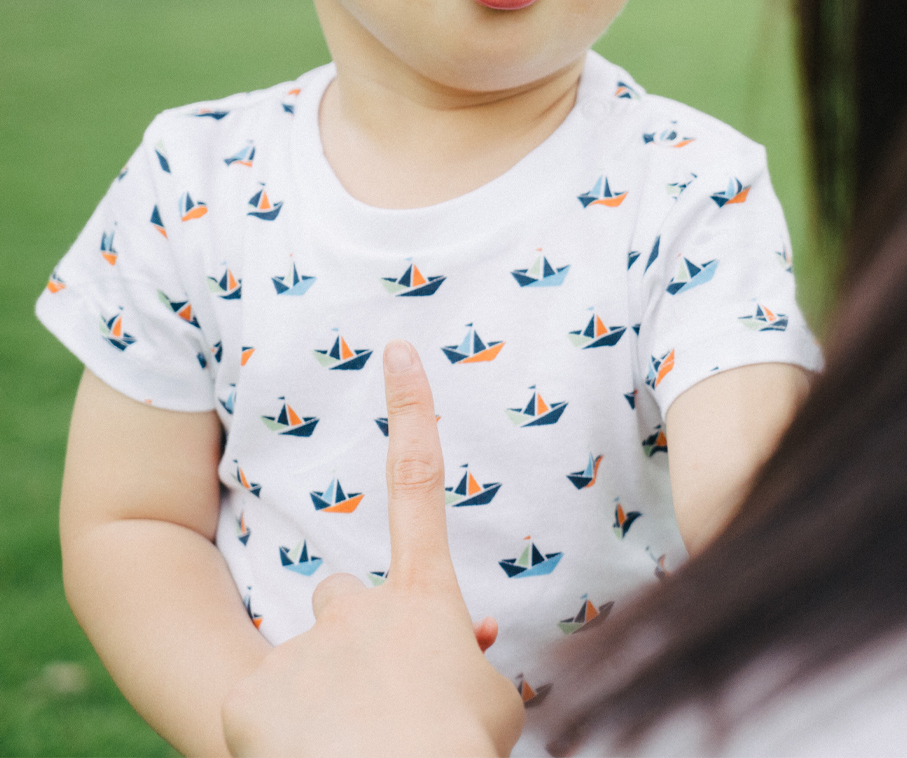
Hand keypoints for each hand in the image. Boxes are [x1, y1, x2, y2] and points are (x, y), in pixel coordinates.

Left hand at [221, 341, 524, 756]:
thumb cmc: (458, 752)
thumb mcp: (491, 703)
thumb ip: (472, 661)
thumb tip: (468, 643)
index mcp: (424, 597)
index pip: (419, 480)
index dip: (412, 409)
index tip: (399, 350)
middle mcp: (359, 603)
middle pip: (344, 594)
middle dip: (355, 633)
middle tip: (371, 696)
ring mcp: (304, 646)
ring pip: (305, 651)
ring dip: (320, 686)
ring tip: (342, 740)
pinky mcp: (253, 694)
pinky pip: (262, 707)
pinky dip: (279, 736)